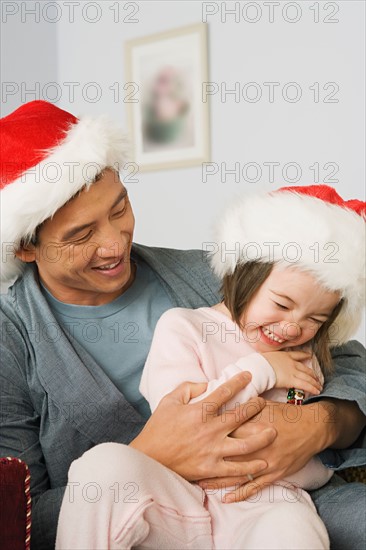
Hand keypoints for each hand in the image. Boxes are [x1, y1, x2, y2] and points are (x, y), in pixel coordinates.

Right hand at [130, 372, 275, 480]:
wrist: (148, 459)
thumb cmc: (158, 428)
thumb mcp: (169, 401)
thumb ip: (188, 388)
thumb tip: (206, 384)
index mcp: (199, 411)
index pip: (225, 392)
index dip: (238, 381)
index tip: (248, 376)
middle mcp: (210, 430)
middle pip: (241, 415)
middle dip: (256, 406)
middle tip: (263, 402)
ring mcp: (212, 451)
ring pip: (246, 445)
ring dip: (262, 437)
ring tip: (273, 432)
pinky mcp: (211, 469)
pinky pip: (236, 470)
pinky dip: (251, 467)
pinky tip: (263, 463)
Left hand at [198, 399, 334, 501]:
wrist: (311, 427)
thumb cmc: (285, 414)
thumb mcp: (264, 405)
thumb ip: (244, 407)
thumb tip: (223, 402)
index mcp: (252, 425)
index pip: (224, 430)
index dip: (207, 433)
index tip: (190, 435)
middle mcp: (257, 444)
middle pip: (226, 453)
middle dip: (206, 458)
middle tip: (187, 463)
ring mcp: (265, 461)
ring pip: (237, 473)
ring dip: (217, 479)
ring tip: (200, 482)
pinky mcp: (274, 473)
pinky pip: (254, 486)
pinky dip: (240, 493)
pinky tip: (226, 499)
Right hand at [262, 351, 321, 393]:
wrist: (260, 366)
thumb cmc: (260, 362)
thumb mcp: (267, 356)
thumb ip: (272, 360)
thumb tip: (269, 364)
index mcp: (285, 355)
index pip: (298, 354)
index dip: (305, 355)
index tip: (309, 356)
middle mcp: (292, 363)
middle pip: (306, 369)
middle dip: (313, 374)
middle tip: (317, 378)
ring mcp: (293, 371)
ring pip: (308, 377)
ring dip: (315, 383)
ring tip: (319, 387)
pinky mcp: (292, 381)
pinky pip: (305, 385)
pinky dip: (312, 388)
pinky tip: (317, 391)